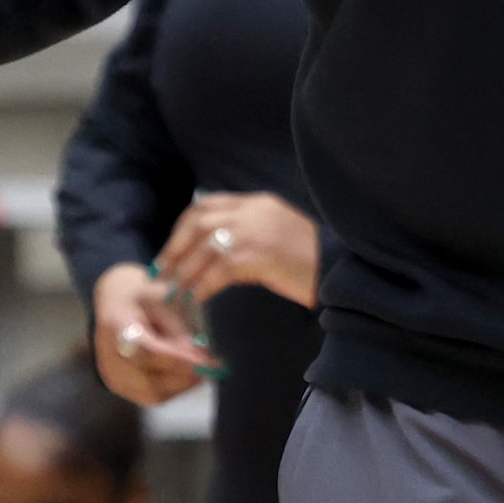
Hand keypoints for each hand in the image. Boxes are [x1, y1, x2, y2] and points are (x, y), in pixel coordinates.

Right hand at [92, 263, 214, 405]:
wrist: (114, 301)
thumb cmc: (144, 296)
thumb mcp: (164, 300)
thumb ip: (180, 330)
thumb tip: (200, 358)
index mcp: (116, 325)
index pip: (147, 352)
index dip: (178, 360)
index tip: (205, 360)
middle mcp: (108, 356)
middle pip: (149, 380)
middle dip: (185, 376)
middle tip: (213, 365)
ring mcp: (112, 375)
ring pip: (153, 393)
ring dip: (182, 384)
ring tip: (202, 367)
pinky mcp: (119, 386)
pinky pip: (151, 396)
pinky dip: (173, 387)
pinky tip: (186, 373)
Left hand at [156, 193, 319, 307]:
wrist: (340, 271)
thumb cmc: (311, 260)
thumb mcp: (276, 236)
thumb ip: (247, 236)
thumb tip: (211, 256)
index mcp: (256, 202)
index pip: (206, 205)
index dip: (182, 228)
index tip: (170, 250)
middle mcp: (252, 211)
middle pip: (197, 221)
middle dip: (175, 247)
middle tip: (162, 272)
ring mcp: (255, 231)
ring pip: (204, 247)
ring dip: (184, 271)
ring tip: (174, 292)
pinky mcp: (258, 256)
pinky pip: (218, 271)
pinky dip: (202, 286)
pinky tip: (196, 299)